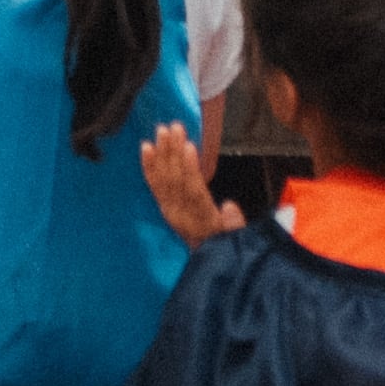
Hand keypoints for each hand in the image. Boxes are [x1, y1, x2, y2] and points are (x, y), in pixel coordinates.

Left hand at [139, 123, 244, 245]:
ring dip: (162, 153)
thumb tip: (229, 207)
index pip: (194, 191)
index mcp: (201, 219)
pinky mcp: (164, 205)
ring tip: (162, 131)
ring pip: (164, 178)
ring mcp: (170, 209)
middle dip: (174, 151)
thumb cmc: (226, 240)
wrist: (210, 257)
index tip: (189, 146)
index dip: (190, 168)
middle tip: (175, 128)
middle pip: (176, 180)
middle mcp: (181, 214)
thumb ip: (234, 224)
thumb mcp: (238, 237)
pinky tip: (146, 148)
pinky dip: (149, 165)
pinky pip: (154, 184)